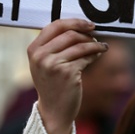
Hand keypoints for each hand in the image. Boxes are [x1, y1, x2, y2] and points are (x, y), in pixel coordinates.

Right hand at [27, 18, 107, 133]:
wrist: (53, 111)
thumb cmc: (52, 84)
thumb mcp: (45, 63)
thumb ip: (54, 45)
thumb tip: (79, 25)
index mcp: (33, 50)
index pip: (55, 26)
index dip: (74, 22)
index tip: (87, 24)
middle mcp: (41, 56)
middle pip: (70, 34)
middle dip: (86, 33)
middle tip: (95, 35)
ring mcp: (53, 65)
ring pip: (81, 45)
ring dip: (94, 44)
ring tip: (100, 46)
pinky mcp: (68, 73)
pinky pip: (86, 57)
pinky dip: (95, 53)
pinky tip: (99, 54)